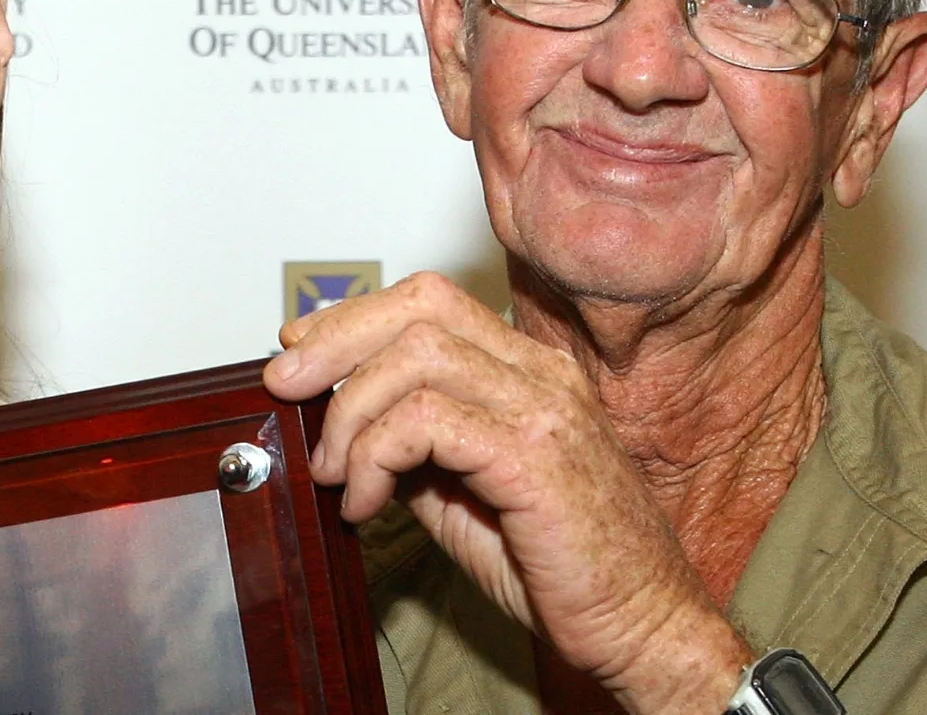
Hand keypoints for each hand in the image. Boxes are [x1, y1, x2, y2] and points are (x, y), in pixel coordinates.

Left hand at [265, 271, 751, 714]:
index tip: (300, 351)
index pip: (430, 302)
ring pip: (414, 356)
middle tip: (285, 389)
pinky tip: (366, 502)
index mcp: (530, 370)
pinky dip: (375, 457)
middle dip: (334, 341)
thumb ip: (414, 449)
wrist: (641, 625)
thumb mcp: (463, 495)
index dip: (353, 317)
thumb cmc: (564, 569)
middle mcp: (541, 373)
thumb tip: (342, 425)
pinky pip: (426, 420)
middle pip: (418, 308)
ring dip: (351, 414)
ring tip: (337, 475)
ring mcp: (544, 407)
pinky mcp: (534, 454)